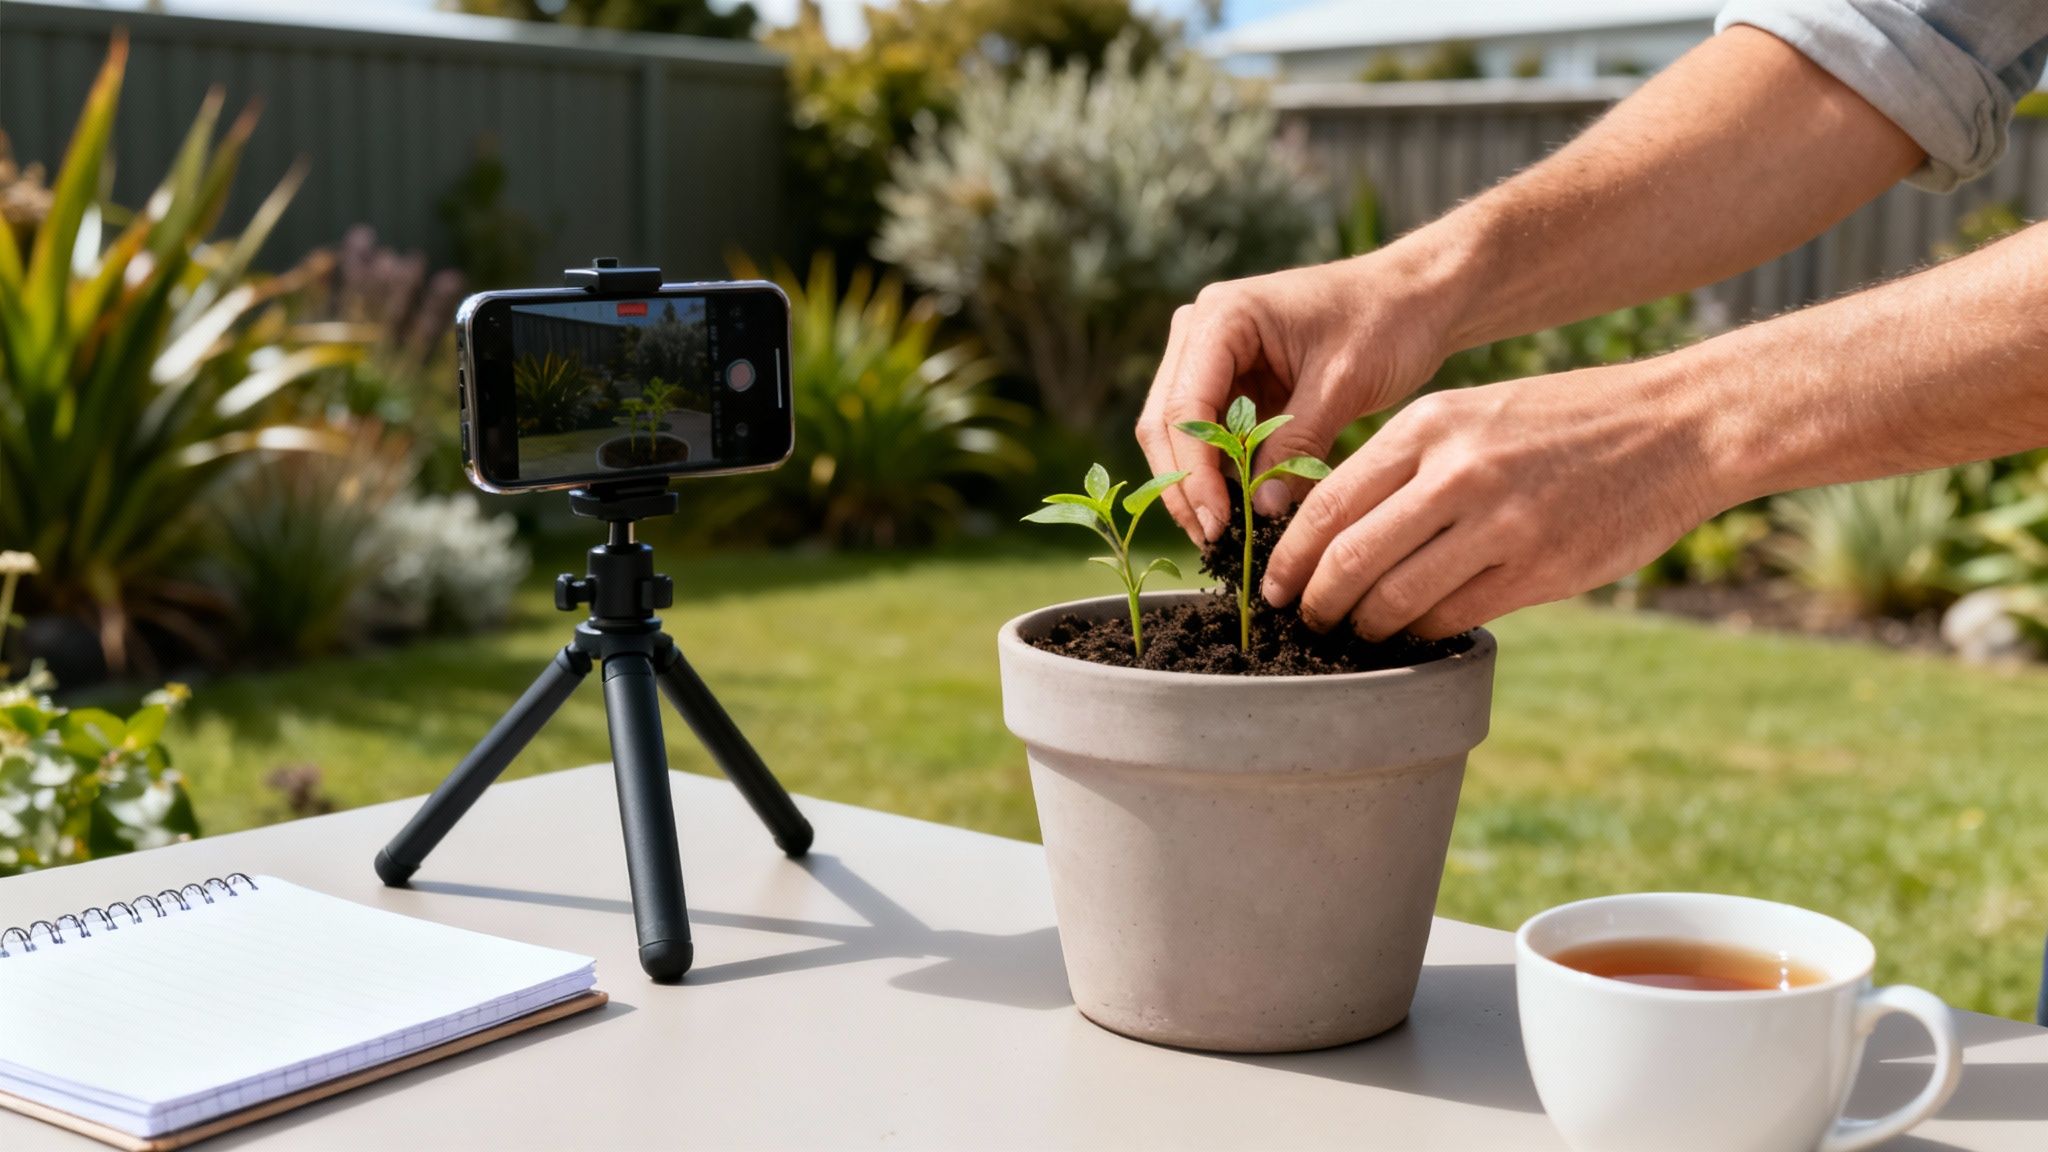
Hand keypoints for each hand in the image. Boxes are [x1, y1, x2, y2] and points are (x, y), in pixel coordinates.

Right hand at [1136, 250, 1460, 542]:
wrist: (1414, 300)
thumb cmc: (1386, 324)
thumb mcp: (1342, 384)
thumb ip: (1296, 444)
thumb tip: (1260, 512)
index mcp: (1222, 317)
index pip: (1186, 408)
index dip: (1194, 473)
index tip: (1216, 524)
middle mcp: (1200, 331)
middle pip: (1166, 423)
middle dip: (1185, 485)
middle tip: (1212, 540)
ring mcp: (1208, 356)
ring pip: (1179, 435)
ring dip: (1197, 484)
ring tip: (1225, 535)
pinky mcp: (1228, 382)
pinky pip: (1209, 436)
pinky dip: (1220, 473)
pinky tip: (1240, 509)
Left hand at [1260, 364, 1724, 639]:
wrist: (1678, 426)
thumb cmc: (1565, 422)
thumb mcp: (1473, 414)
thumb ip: (1408, 463)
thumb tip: (1336, 529)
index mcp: (1428, 426)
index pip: (1326, 502)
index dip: (1289, 557)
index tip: (1273, 586)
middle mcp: (1456, 471)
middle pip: (1348, 558)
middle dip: (1315, 603)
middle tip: (1305, 622)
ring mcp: (1500, 523)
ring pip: (1396, 597)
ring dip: (1365, 627)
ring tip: (1358, 633)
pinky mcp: (1540, 568)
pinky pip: (1454, 617)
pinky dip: (1423, 633)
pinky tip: (1417, 632)